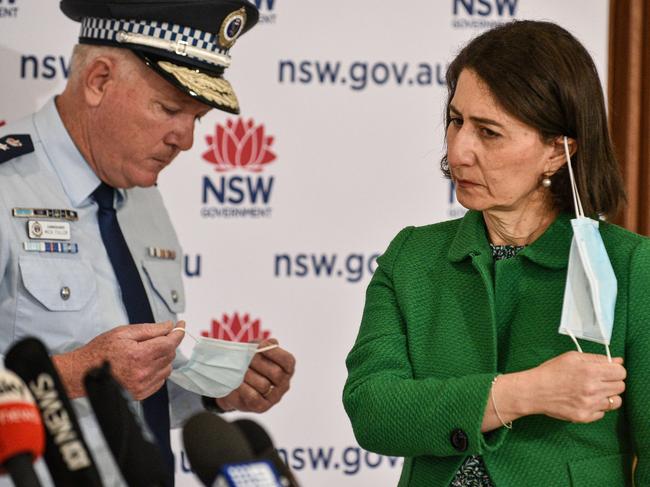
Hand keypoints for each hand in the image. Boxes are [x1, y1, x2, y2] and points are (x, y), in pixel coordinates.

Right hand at [54, 320, 184, 399]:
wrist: (83, 373)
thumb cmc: (100, 351)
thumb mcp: (123, 332)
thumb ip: (150, 330)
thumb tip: (169, 327)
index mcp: (139, 355)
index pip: (170, 343)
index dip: (178, 333)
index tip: (181, 326)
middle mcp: (143, 372)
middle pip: (170, 354)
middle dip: (167, 343)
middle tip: (158, 337)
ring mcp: (142, 385)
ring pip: (167, 368)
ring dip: (163, 358)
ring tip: (148, 352)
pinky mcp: (140, 394)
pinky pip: (160, 381)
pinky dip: (158, 371)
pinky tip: (146, 364)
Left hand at [216, 338, 295, 412]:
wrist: (234, 383)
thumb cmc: (248, 364)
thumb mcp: (255, 351)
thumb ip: (262, 345)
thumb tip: (269, 344)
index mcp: (287, 369)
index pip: (287, 361)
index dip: (275, 352)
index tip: (260, 345)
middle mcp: (284, 384)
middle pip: (276, 373)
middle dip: (257, 362)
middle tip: (244, 357)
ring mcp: (274, 397)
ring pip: (264, 385)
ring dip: (248, 375)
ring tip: (237, 369)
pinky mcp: (261, 407)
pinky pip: (253, 397)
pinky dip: (243, 387)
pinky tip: (236, 381)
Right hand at [526, 351, 625, 422]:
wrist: (534, 391)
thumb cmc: (551, 371)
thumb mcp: (572, 357)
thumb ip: (597, 358)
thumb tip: (619, 361)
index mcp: (590, 371)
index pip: (621, 372)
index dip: (615, 370)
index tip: (608, 371)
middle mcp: (592, 389)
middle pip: (620, 387)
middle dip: (612, 382)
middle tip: (599, 381)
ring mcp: (589, 405)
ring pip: (615, 402)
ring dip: (607, 396)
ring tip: (593, 392)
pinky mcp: (585, 417)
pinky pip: (603, 413)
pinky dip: (597, 407)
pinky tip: (584, 400)